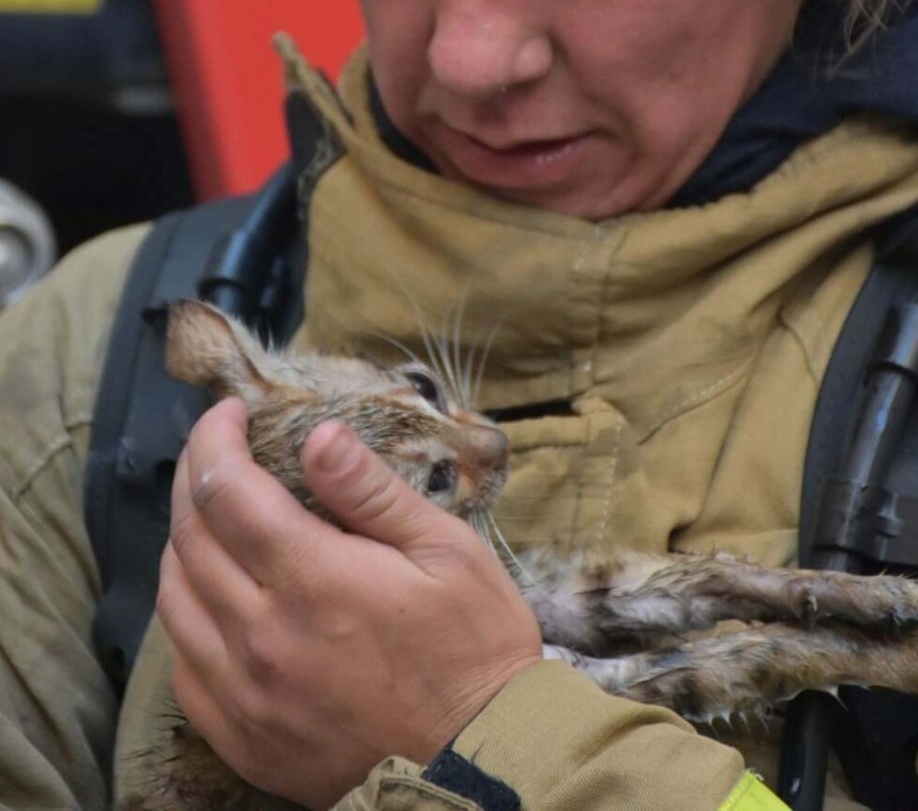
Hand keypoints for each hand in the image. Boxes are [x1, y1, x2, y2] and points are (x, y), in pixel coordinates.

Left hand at [157, 398, 541, 809]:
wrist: (480, 770)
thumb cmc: (474, 649)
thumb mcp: (446, 551)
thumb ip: (372, 491)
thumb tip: (318, 434)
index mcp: (312, 580)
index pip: (225, 489)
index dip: (216, 438)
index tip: (231, 412)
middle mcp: (261, 637)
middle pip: (189, 537)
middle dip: (194, 476)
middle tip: (218, 448)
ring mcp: (244, 695)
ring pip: (173, 600)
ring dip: (182, 542)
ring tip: (212, 512)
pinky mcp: (243, 738)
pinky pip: (183, 666)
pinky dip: (184, 614)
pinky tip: (212, 595)